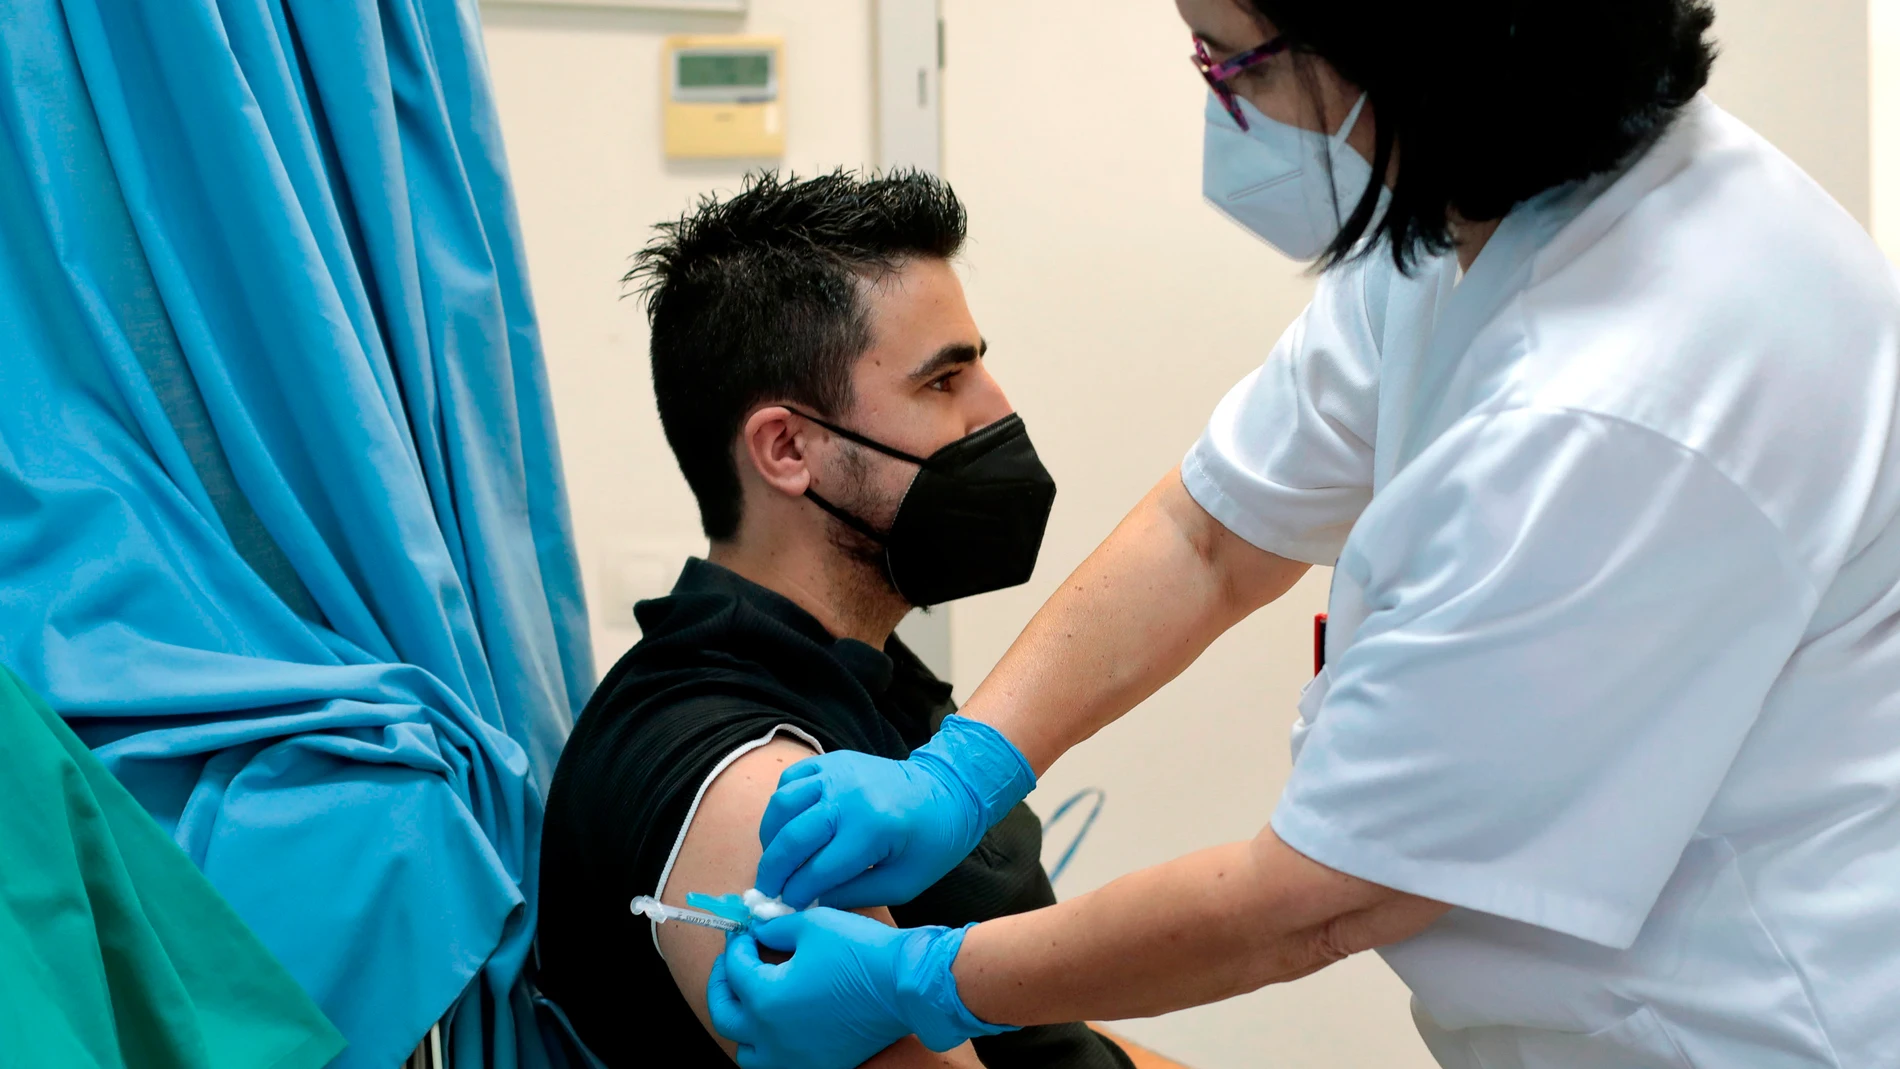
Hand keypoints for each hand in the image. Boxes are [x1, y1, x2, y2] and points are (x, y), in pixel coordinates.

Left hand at [706, 909, 1009, 1068]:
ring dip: (742, 1025)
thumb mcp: (812, 925)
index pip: (735, 970)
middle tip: (734, 963)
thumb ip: (774, 928)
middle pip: (725, 1015)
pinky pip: (777, 1063)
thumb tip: (758, 929)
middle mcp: (772, 1037)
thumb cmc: (862, 953)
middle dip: (723, 984)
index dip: (736, 945)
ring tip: (753, 1001)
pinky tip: (781, 1024)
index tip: (744, 932)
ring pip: (746, 1052)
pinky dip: (770, 1046)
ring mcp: (794, 1058)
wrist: (907, 986)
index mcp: (766, 999)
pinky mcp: (818, 1066)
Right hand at [755, 716, 1035, 907]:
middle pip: (792, 838)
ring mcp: (837, 772)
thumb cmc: (930, 844)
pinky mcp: (832, 761)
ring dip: (770, 838)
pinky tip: (786, 828)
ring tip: (773, 862)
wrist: (948, 791)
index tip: (784, 909)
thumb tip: (807, 902)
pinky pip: (790, 781)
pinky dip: (780, 806)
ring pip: (782, 805)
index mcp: (872, 829)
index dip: (795, 894)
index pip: (817, 870)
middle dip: (773, 872)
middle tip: (766, 892)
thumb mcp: (902, 884)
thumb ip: (853, 895)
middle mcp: (849, 795)